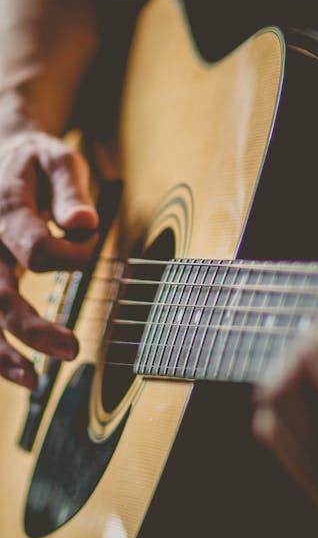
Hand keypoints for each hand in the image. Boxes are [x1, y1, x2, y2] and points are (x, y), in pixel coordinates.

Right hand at [0, 129, 97, 387]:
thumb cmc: (36, 162)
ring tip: (32, 381)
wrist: (1, 155)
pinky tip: (16, 370)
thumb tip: (83, 223)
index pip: (38, 250)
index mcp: (3, 209)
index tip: (88, 239)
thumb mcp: (59, 160)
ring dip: (2, 354)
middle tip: (70, 350)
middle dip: (31, 328)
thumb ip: (70, 192)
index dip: (73, 255)